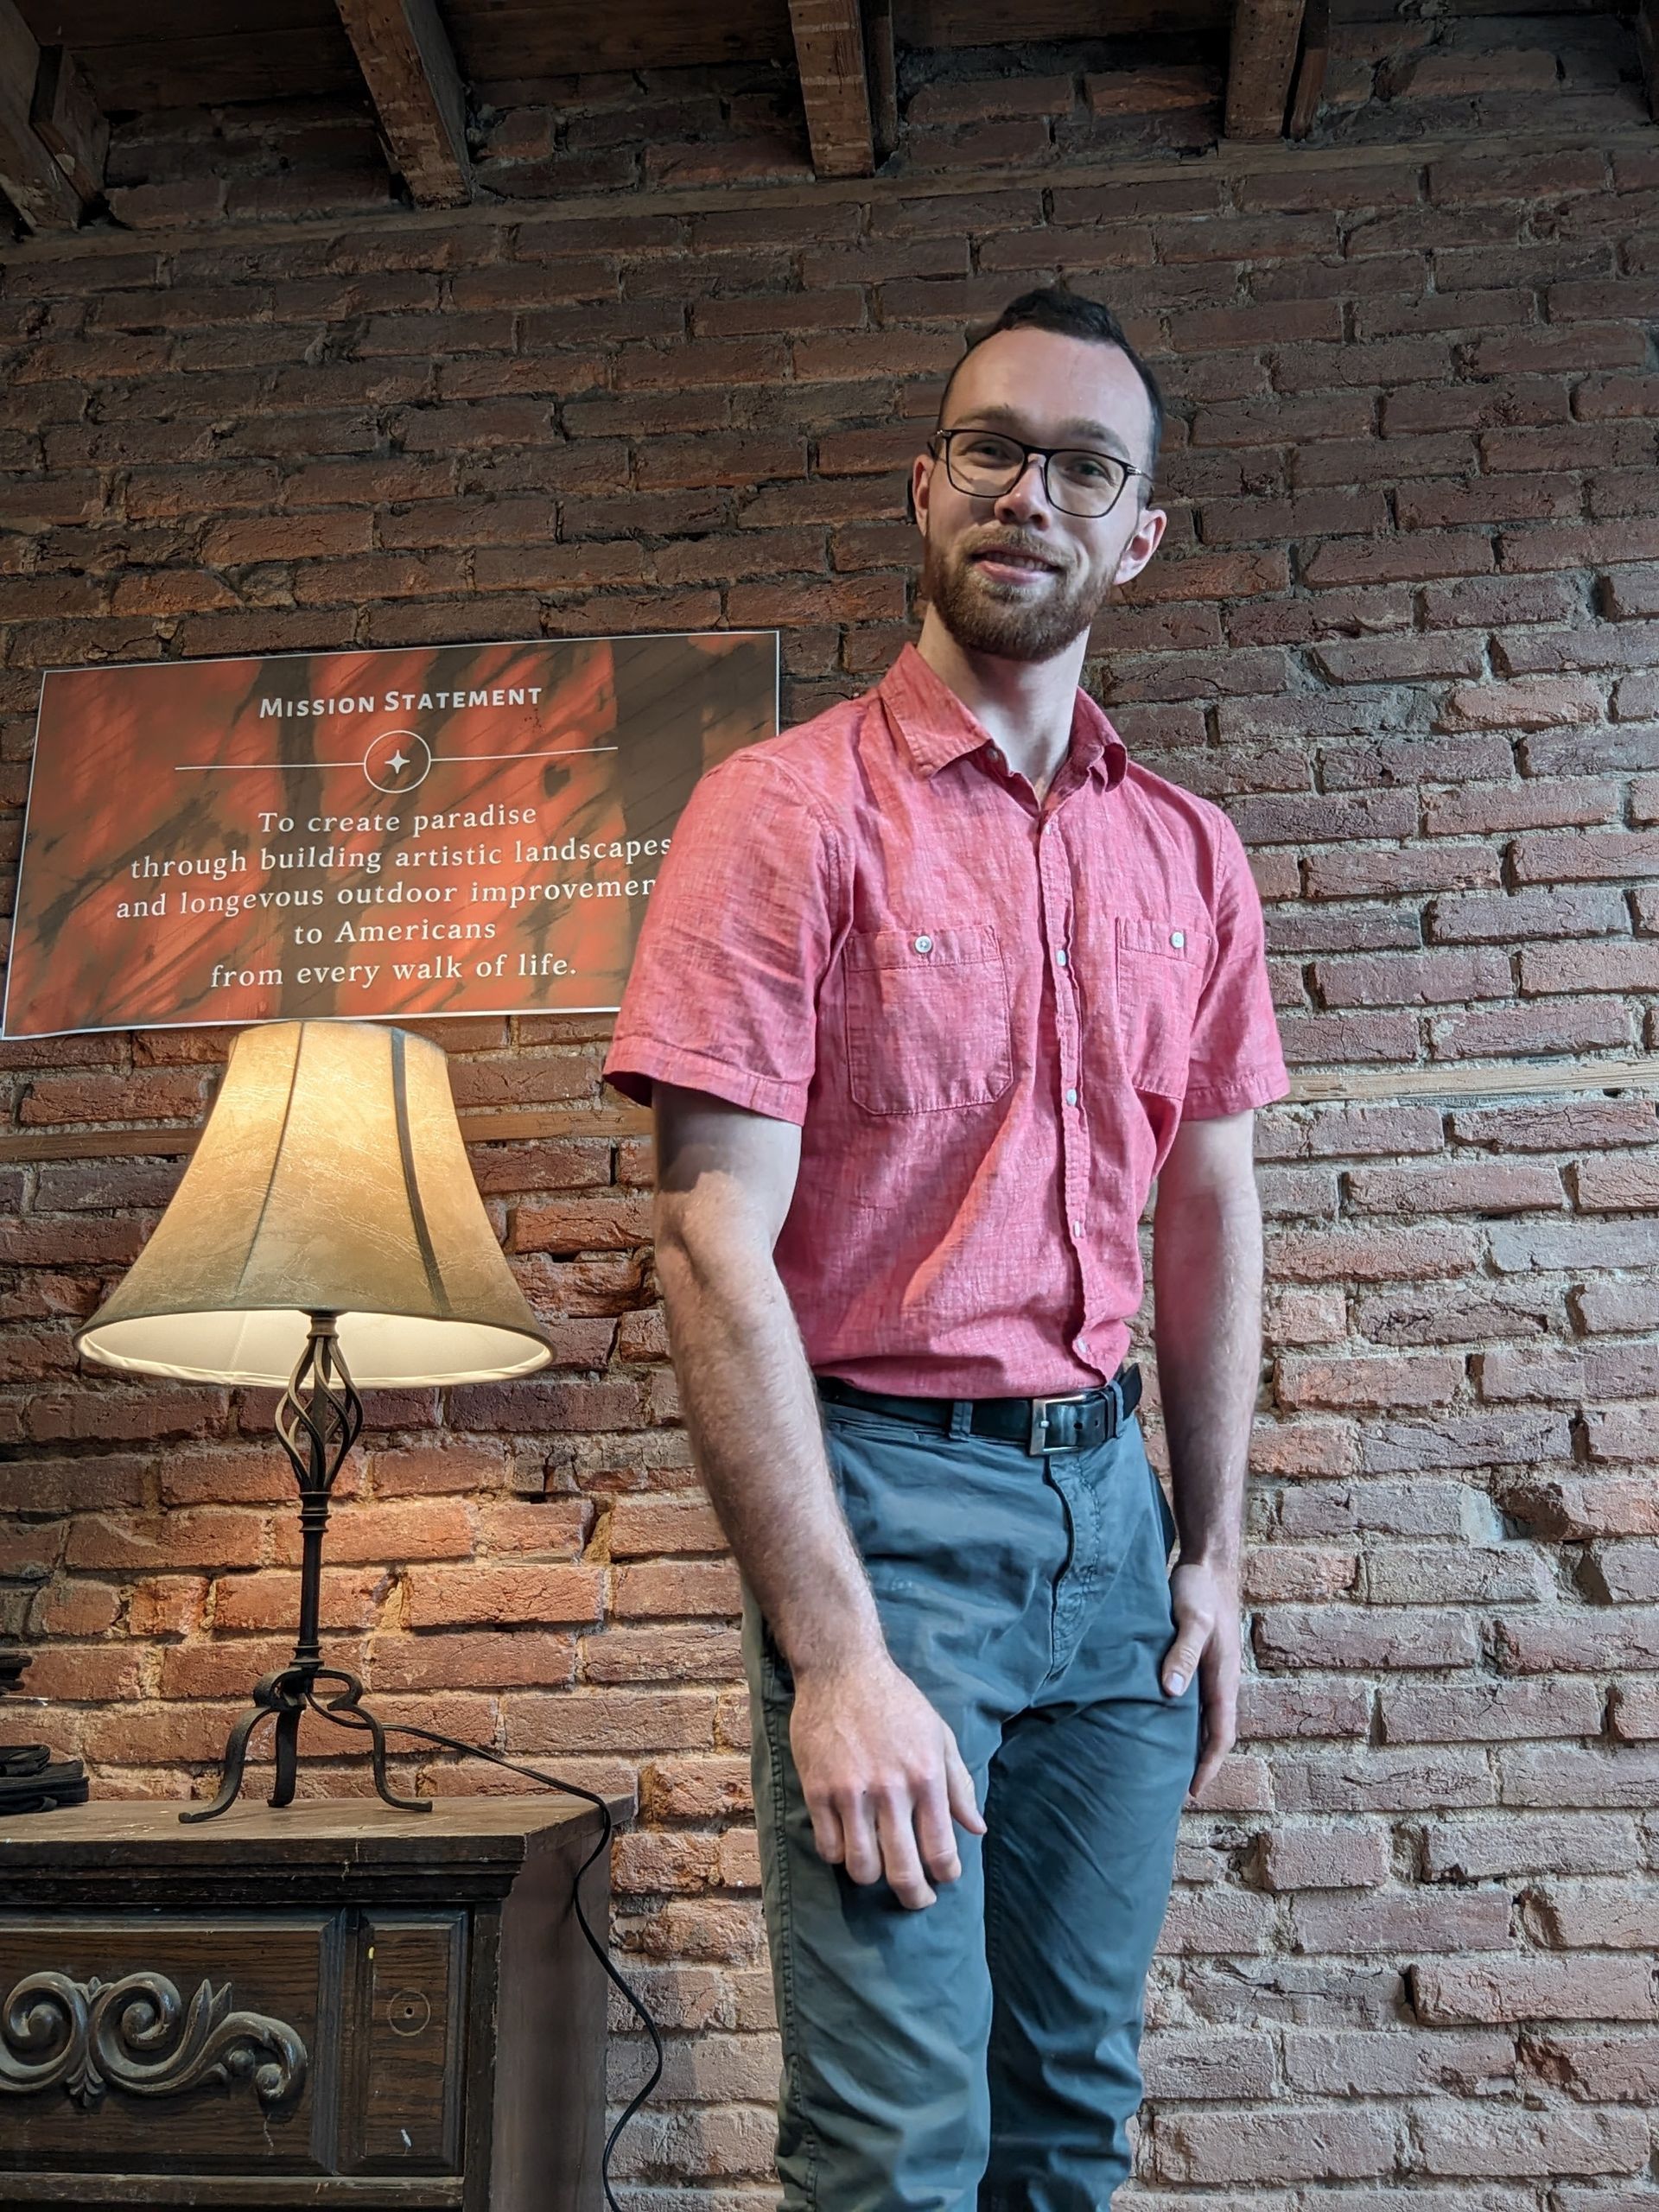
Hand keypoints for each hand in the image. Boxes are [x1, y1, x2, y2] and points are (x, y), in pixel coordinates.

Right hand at [788, 1652, 985, 1908]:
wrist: (842, 1669)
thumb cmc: (896, 1701)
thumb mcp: (939, 1735)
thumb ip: (960, 1785)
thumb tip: (977, 1830)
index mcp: (926, 1777)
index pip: (941, 1851)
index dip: (944, 1875)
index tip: (942, 1879)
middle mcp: (891, 1790)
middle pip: (902, 1871)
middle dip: (913, 1896)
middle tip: (915, 1899)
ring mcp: (851, 1792)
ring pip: (861, 1867)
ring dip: (872, 1876)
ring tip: (877, 1868)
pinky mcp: (817, 1791)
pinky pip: (828, 1848)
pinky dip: (839, 1856)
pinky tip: (847, 1844)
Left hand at [1161, 1558, 1240, 1802]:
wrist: (1208, 1561)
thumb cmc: (1201, 1589)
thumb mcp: (1192, 1620)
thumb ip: (1182, 1653)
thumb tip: (1171, 1694)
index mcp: (1223, 1677)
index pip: (1221, 1734)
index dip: (1208, 1765)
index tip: (1193, 1792)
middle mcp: (1219, 1679)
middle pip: (1213, 1732)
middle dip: (1197, 1763)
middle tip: (1173, 1790)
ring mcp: (1208, 1670)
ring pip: (1201, 1717)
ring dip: (1188, 1742)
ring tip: (1162, 1763)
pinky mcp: (1195, 1658)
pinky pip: (1190, 1698)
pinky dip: (1178, 1717)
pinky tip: (1156, 1720)